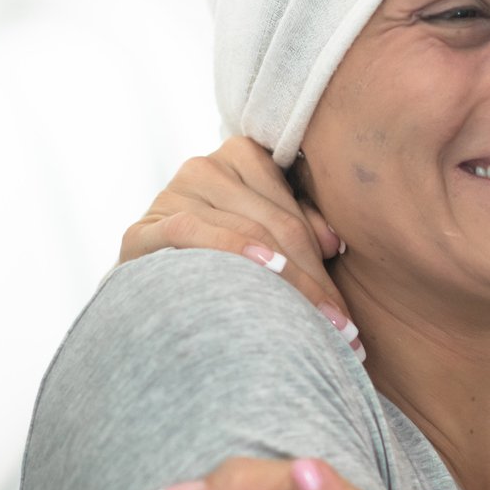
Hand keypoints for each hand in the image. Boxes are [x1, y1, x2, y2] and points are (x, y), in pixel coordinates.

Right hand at [119, 136, 355, 343]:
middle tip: (341, 332)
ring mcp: (171, 193)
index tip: (347, 315)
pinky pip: (192, 230)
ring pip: (246, 230)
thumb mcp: (266, 239)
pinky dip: (231, 246)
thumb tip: (337, 242)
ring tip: (317, 329)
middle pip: (277, 225)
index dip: (324, 262)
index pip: (293, 211)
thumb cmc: (216, 268)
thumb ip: (301, 230)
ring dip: (287, 282)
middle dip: (313, 282)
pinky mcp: (142, 230)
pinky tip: (265, 269)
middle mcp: (205, 167)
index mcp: (240, 157)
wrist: (144, 299)